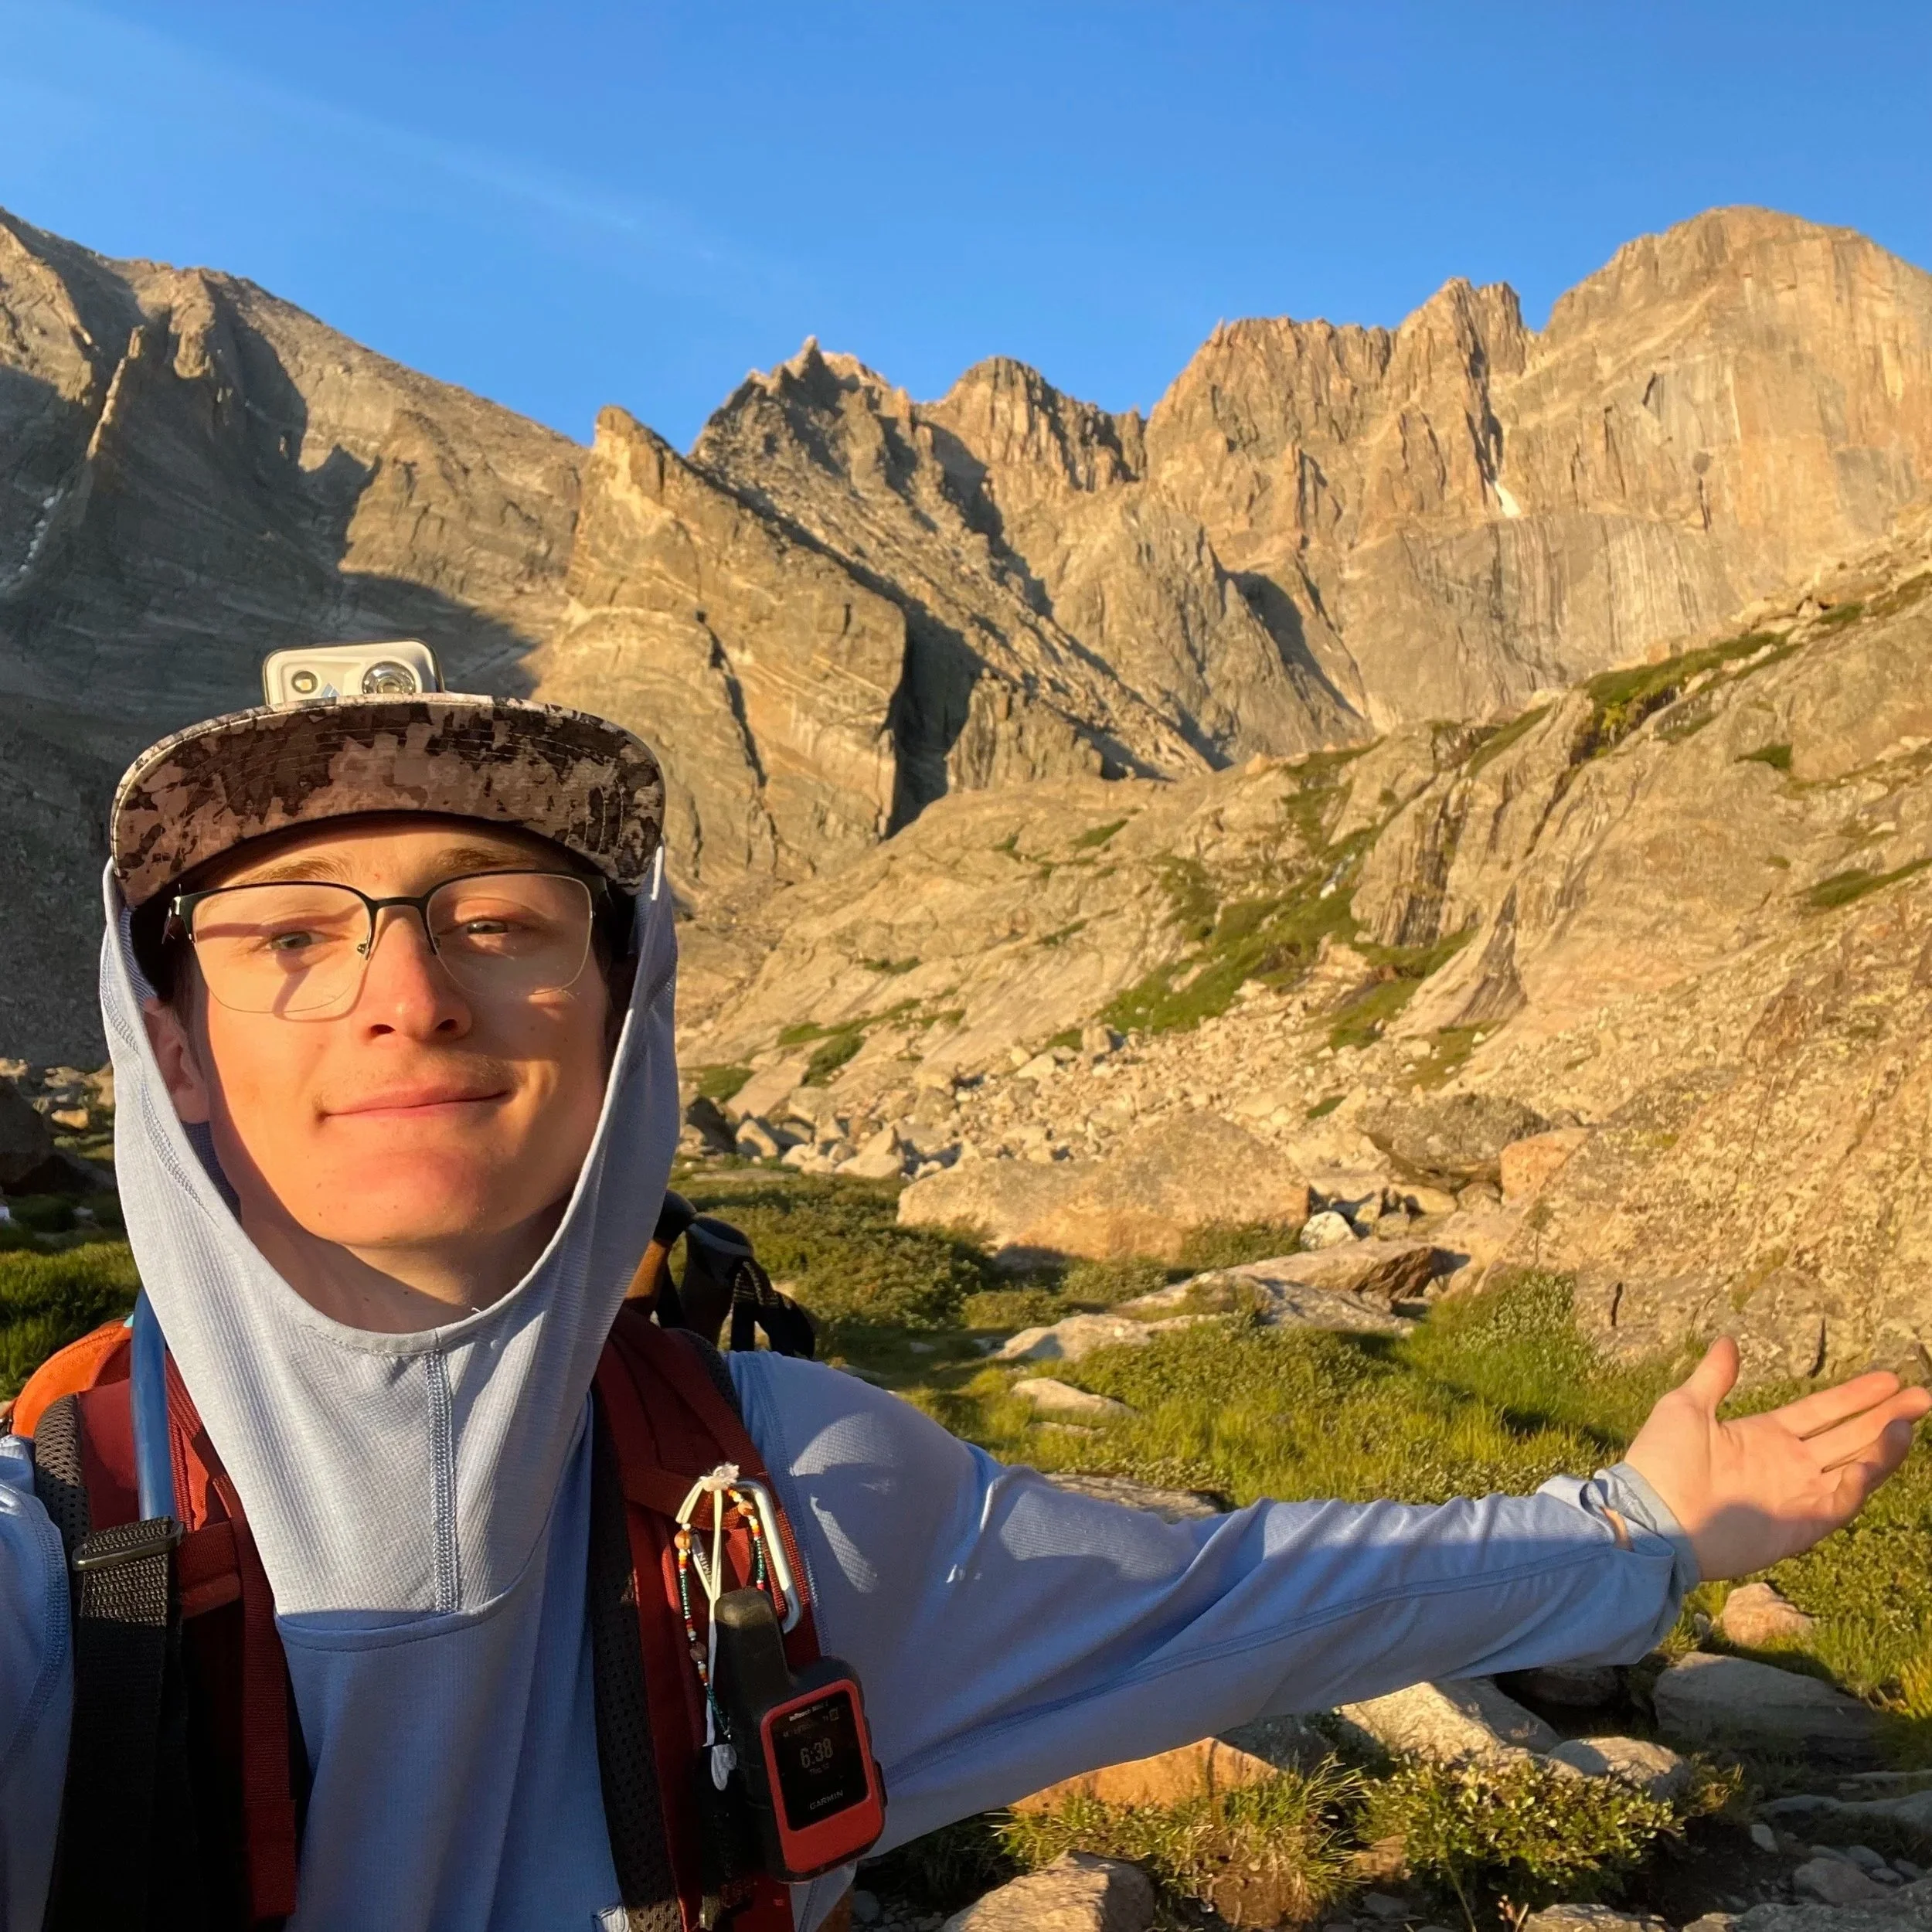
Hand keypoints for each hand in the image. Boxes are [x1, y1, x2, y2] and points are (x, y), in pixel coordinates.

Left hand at [1623, 1336, 1931, 1580]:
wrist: (1651, 1516)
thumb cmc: (1660, 1462)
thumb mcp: (1685, 1407)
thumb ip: (1714, 1378)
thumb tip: (1727, 1341)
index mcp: (1765, 1435)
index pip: (1823, 1412)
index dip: (1855, 1396)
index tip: (1890, 1378)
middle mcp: (1788, 1465)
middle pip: (1849, 1437)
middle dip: (1887, 1417)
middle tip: (1924, 1395)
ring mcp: (1796, 1496)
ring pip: (1854, 1469)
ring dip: (1883, 1448)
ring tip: (1907, 1423)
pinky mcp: (1798, 1527)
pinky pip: (1839, 1503)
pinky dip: (1859, 1482)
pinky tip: (1874, 1459)